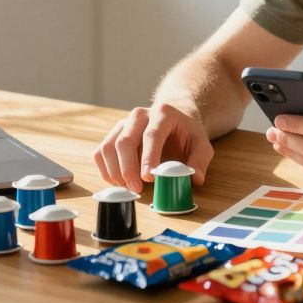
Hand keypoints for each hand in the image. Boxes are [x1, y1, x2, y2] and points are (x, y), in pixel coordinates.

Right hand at [94, 103, 214, 193]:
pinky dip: (106, 170)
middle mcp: (139, 115)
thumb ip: (200, 161)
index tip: (148, 177)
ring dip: (115, 172)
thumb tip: (194, 178)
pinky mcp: (113, 134)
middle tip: (136, 189)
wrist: (174, 121)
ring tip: (128, 188)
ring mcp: (123, 123)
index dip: (148, 157)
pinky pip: (101, 152)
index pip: (152, 135)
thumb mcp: (201, 144)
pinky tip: (119, 182)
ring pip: (109, 147)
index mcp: (163, 113)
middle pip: (125, 141)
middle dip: (128, 169)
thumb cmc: (186, 134)